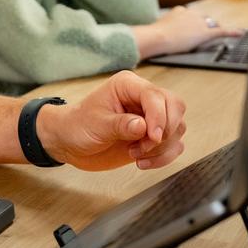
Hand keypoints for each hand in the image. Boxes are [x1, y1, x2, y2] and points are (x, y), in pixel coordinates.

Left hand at [36, 71, 185, 171]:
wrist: (70, 143)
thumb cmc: (78, 126)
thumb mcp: (96, 125)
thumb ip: (121, 125)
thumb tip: (144, 127)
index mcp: (128, 85)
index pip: (155, 95)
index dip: (159, 116)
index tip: (152, 136)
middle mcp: (142, 98)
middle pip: (175, 107)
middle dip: (164, 131)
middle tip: (143, 146)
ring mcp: (150, 117)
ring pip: (177, 128)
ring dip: (161, 147)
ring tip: (135, 154)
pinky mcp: (153, 136)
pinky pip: (174, 145)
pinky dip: (163, 157)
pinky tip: (142, 162)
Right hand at [140, 5, 242, 57]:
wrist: (158, 37)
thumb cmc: (154, 35)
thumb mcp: (157, 28)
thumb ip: (162, 28)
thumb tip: (153, 36)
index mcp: (180, 11)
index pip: (191, 16)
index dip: (193, 24)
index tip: (190, 30)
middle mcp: (191, 13)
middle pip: (204, 19)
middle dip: (205, 26)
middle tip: (202, 35)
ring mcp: (199, 22)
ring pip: (211, 25)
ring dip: (214, 30)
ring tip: (219, 35)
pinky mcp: (204, 33)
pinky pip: (221, 31)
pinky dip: (232, 32)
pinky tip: (240, 33)